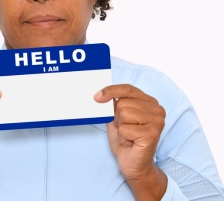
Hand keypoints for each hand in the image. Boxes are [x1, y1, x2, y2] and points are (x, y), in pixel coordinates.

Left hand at [94, 84, 166, 199]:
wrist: (134, 165)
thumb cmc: (126, 140)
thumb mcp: (117, 118)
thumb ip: (113, 104)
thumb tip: (100, 95)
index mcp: (149, 101)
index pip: (128, 89)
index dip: (111, 90)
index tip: (97, 97)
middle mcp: (157, 109)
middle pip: (123, 102)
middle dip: (117, 117)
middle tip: (125, 129)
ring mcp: (157, 121)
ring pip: (124, 113)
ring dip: (121, 127)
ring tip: (128, 136)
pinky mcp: (152, 134)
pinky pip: (125, 128)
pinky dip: (123, 136)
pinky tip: (131, 142)